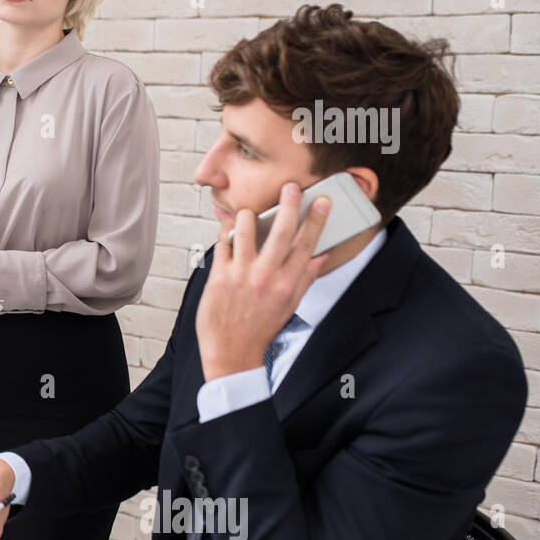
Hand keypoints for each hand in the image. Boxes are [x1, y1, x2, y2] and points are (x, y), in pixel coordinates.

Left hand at [195, 182, 329, 381]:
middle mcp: (265, 277)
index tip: (322, 202)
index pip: (306, 245)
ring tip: (249, 214)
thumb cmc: (260, 329)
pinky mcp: (218, 276)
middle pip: (281, 232)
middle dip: (289, 205)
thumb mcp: (289, 306)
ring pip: (245, 230)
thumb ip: (304, 279)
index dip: (316, 220)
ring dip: (248, 216)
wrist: (231, 352)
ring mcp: (240, 275)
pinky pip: (222, 243)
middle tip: (291, 186)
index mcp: (287, 285)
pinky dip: (225, 234)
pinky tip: (228, 232)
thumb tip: (320, 258)